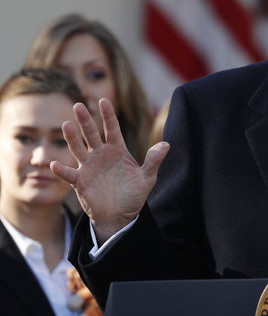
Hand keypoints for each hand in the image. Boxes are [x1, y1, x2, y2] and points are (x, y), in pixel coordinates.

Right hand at [51, 98, 169, 244]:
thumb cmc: (134, 194)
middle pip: (91, 134)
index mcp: (118, 151)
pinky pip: (68, 174)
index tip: (103, 100)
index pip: (112, 129)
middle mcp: (101, 155)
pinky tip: (53, 164)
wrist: (120, 215)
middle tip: (78, 105)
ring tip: (66, 124)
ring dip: (71, 138)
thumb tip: (166, 144)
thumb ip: (154, 161)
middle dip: (85, 120)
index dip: (108, 115)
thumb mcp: (147, 178)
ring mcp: (88, 167)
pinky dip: (61, 170)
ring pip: (78, 149)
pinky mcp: (79, 181)